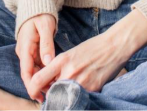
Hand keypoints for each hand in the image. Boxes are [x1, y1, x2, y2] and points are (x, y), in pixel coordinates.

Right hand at [15, 13, 56, 103]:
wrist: (35, 5)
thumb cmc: (41, 14)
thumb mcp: (45, 27)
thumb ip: (46, 44)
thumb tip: (48, 62)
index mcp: (25, 47)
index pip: (26, 71)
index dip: (32, 85)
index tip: (39, 95)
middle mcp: (24, 51)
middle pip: (30, 73)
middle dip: (39, 85)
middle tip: (52, 93)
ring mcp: (27, 51)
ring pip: (34, 70)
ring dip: (42, 79)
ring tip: (55, 86)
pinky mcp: (32, 50)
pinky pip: (37, 64)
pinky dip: (44, 71)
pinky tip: (53, 76)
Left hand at [26, 8, 146, 99]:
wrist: (114, 46)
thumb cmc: (92, 49)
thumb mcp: (70, 54)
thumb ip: (58, 69)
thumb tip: (48, 85)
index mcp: (61, 61)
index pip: (37, 80)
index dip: (33, 90)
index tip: (36, 94)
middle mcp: (68, 72)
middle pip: (50, 93)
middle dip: (50, 95)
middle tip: (54, 93)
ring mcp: (81, 82)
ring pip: (63, 98)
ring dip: (64, 97)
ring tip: (71, 89)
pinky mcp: (92, 89)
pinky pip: (79, 99)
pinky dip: (78, 97)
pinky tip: (83, 89)